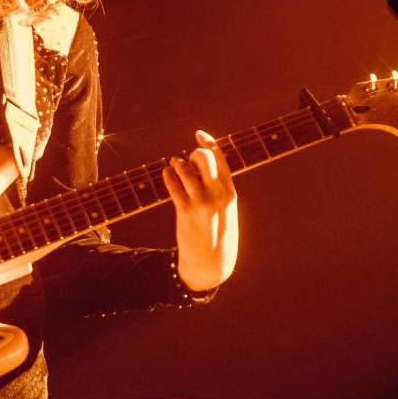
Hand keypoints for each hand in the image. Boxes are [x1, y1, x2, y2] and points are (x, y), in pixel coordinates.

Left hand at [162, 129, 238, 291]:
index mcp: (230, 192)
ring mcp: (201, 203)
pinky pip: (173, 186)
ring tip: (175, 168)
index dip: (209, 142)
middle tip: (188, 164)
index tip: (198, 134)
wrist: (213, 264)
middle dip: (193, 155)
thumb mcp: (226, 209)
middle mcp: (217, 194)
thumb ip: (219, 188)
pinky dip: (168, 176)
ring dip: (177, 165)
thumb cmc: (218, 234)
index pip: (221, 158)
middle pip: (203, 158)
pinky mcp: (186, 213)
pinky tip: (167, 174)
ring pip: (185, 169)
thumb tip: (200, 165)